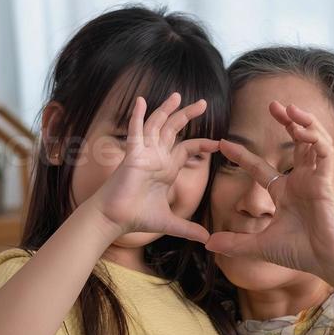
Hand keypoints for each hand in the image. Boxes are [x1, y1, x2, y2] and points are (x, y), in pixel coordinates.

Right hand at [89, 93, 218, 242]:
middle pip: (174, 130)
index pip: (186, 149)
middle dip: (187, 115)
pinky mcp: (132, 154)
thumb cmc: (137, 217)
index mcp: (166, 169)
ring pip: (157, 125)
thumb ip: (188, 229)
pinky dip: (138, 116)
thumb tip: (207, 240)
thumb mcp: (170, 222)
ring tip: (178, 95)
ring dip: (166, 109)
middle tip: (203, 103)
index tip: (218, 142)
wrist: (115, 219)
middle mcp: (156, 157)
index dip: (202, 144)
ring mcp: (144, 153)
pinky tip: (142, 100)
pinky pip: (135, 131)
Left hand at [205, 101, 333, 279]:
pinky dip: (315, 137)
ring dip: (302, 122)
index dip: (243, 155)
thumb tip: (207, 244)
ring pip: (313, 140)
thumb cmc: (301, 253)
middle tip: (272, 105)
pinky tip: (301, 129)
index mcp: (285, 192)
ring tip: (288, 108)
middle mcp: (301, 181)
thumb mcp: (260, 246)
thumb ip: (235, 244)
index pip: (261, 168)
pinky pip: (324, 151)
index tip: (223, 143)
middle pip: (294, 143)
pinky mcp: (327, 181)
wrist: (327, 263)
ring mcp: (315, 179)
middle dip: (285, 122)